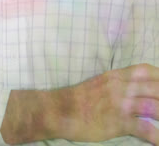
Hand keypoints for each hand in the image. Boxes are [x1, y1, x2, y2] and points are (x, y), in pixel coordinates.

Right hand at [1, 63, 158, 143]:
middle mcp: (119, 87)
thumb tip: (132, 90)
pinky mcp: (116, 121)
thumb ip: (115, 85)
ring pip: (153, 106)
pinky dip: (156, 136)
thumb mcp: (97, 84)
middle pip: (156, 88)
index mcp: (114, 76)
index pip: (146, 70)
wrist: (58, 110)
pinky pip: (143, 128)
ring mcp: (118, 104)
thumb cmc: (76, 100)